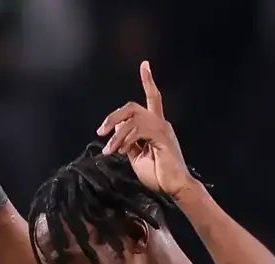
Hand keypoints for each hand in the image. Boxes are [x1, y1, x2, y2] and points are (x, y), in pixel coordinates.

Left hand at [95, 61, 197, 198]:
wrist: (173, 189)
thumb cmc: (157, 175)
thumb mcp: (136, 156)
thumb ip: (128, 141)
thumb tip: (117, 131)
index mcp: (155, 126)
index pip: (153, 98)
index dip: (148, 81)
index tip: (145, 64)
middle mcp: (161, 123)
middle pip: (133, 106)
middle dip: (114, 116)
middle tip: (101, 132)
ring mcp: (163, 128)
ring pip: (133, 119)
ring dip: (117, 135)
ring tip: (110, 150)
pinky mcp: (162, 136)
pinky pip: (138, 130)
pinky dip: (126, 139)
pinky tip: (122, 151)